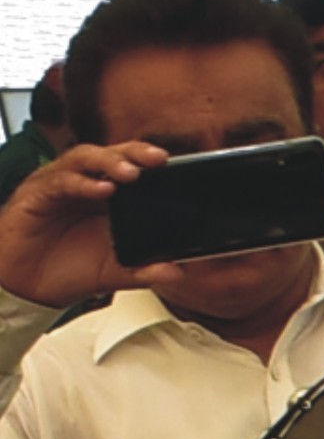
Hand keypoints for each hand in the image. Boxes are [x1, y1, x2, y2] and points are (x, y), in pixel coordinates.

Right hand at [0, 140, 174, 311]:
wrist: (30, 284)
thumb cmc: (69, 268)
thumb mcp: (115, 272)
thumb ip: (145, 271)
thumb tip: (176, 271)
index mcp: (109, 198)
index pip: (132, 169)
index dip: (151, 164)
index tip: (178, 166)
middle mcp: (85, 185)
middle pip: (111, 155)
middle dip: (135, 153)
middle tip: (159, 158)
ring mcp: (61, 185)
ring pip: (84, 159)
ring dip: (109, 162)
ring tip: (131, 173)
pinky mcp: (37, 193)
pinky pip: (61, 181)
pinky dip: (82, 183)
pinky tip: (100, 189)